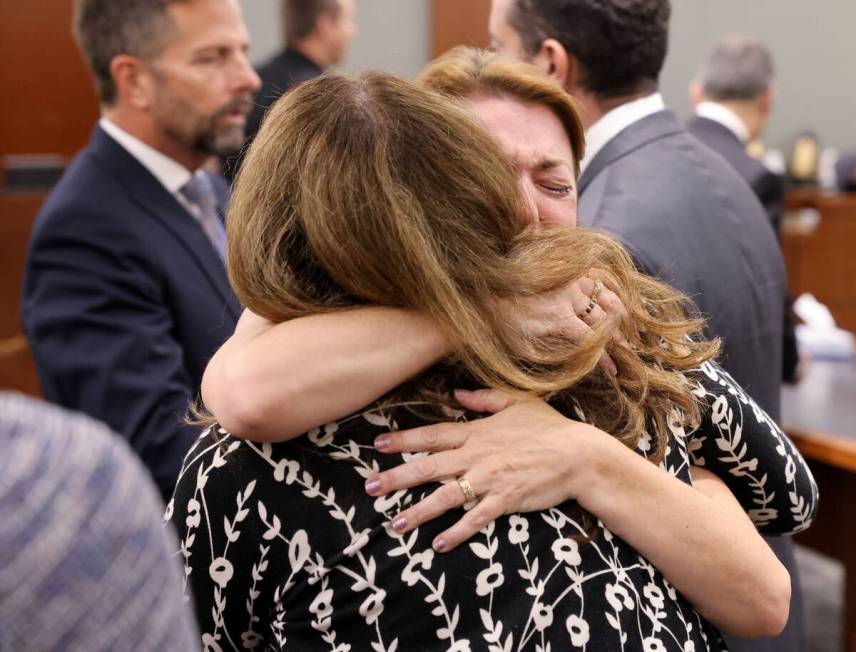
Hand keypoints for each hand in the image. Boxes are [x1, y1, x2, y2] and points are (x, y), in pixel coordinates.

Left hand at [364, 388, 601, 551]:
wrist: (579, 454)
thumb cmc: (549, 427)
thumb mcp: (517, 402)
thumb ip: (484, 399)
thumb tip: (458, 394)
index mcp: (476, 432)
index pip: (432, 435)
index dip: (404, 440)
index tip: (378, 445)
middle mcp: (477, 455)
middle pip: (429, 466)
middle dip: (397, 478)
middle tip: (370, 488)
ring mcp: (490, 479)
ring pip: (446, 495)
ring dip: (418, 511)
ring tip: (394, 524)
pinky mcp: (505, 500)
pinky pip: (476, 518)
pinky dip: (457, 532)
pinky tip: (438, 544)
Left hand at [497, 271, 628, 374]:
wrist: (486, 282)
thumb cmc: (500, 319)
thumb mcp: (521, 344)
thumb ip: (551, 352)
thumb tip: (575, 361)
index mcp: (560, 319)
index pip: (592, 342)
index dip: (606, 358)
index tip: (614, 370)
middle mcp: (571, 298)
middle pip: (606, 320)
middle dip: (620, 339)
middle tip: (630, 353)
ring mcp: (572, 280)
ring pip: (607, 296)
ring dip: (623, 314)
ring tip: (632, 330)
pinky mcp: (569, 267)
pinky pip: (599, 275)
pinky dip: (615, 289)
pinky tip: (622, 300)